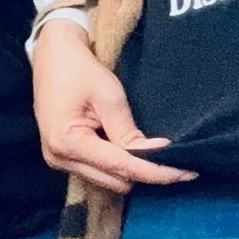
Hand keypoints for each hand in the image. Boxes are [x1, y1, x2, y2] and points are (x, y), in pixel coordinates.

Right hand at [32, 17, 195, 192]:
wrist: (52, 56)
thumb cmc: (79, 69)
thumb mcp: (109, 97)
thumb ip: (129, 133)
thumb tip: (156, 156)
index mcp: (68, 142)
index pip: (121, 167)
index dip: (156, 172)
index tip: (187, 173)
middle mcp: (59, 159)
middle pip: (115, 181)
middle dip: (144, 172)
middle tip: (171, 157)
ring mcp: (58, 161)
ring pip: (108, 181)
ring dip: (130, 170)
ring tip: (148, 150)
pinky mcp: (62, 158)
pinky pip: (98, 172)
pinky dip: (116, 165)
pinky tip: (127, 148)